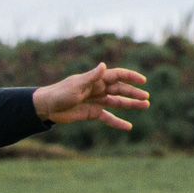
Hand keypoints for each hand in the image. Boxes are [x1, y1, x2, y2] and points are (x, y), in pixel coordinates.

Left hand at [32, 63, 149, 130]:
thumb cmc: (60, 93)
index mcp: (96, 80)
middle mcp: (98, 89)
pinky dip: (117, 122)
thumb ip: (92, 77)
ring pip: (117, 102)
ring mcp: (96, 101)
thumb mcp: (76, 86)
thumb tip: (104, 66)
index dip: (130, 77)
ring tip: (145, 106)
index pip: (117, 76)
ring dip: (131, 104)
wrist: (46, 107)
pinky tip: (128, 126)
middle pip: (120, 90)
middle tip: (146, 98)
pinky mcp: (92, 113)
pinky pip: (108, 117)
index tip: (143, 81)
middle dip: (133, 93)